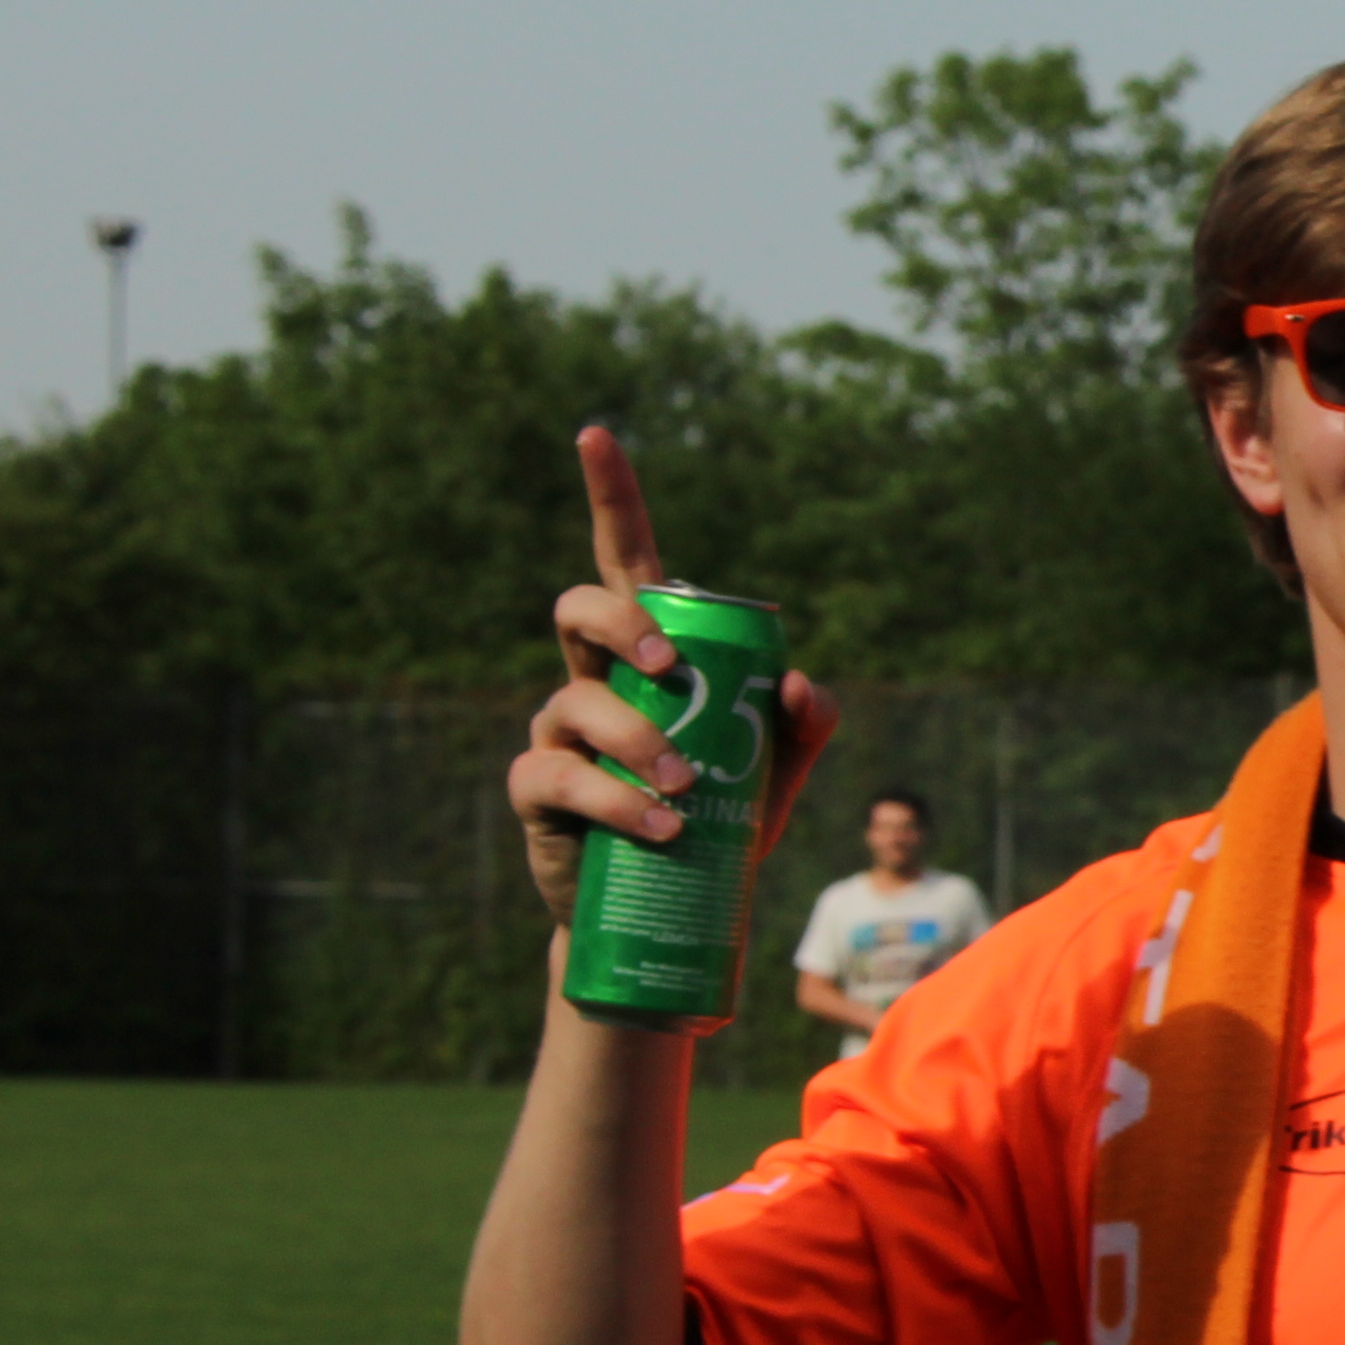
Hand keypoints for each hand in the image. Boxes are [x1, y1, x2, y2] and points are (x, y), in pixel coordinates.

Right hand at [503, 426, 837, 941]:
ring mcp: (557, 730)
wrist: (672, 911)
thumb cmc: (722, 818)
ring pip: (576, 700)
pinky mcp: (537, 789)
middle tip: (665, 668)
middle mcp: (592, 676)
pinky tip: (657, 824)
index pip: (627, 558)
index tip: (594, 433)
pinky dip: (614, 798)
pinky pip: (562, 777)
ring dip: (635, 736)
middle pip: (579, 610)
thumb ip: (806, 721)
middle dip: (619, 625)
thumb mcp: (781, 770)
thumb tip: (797, 681)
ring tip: (682, 786)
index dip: (611, 494)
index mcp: (649, 651)